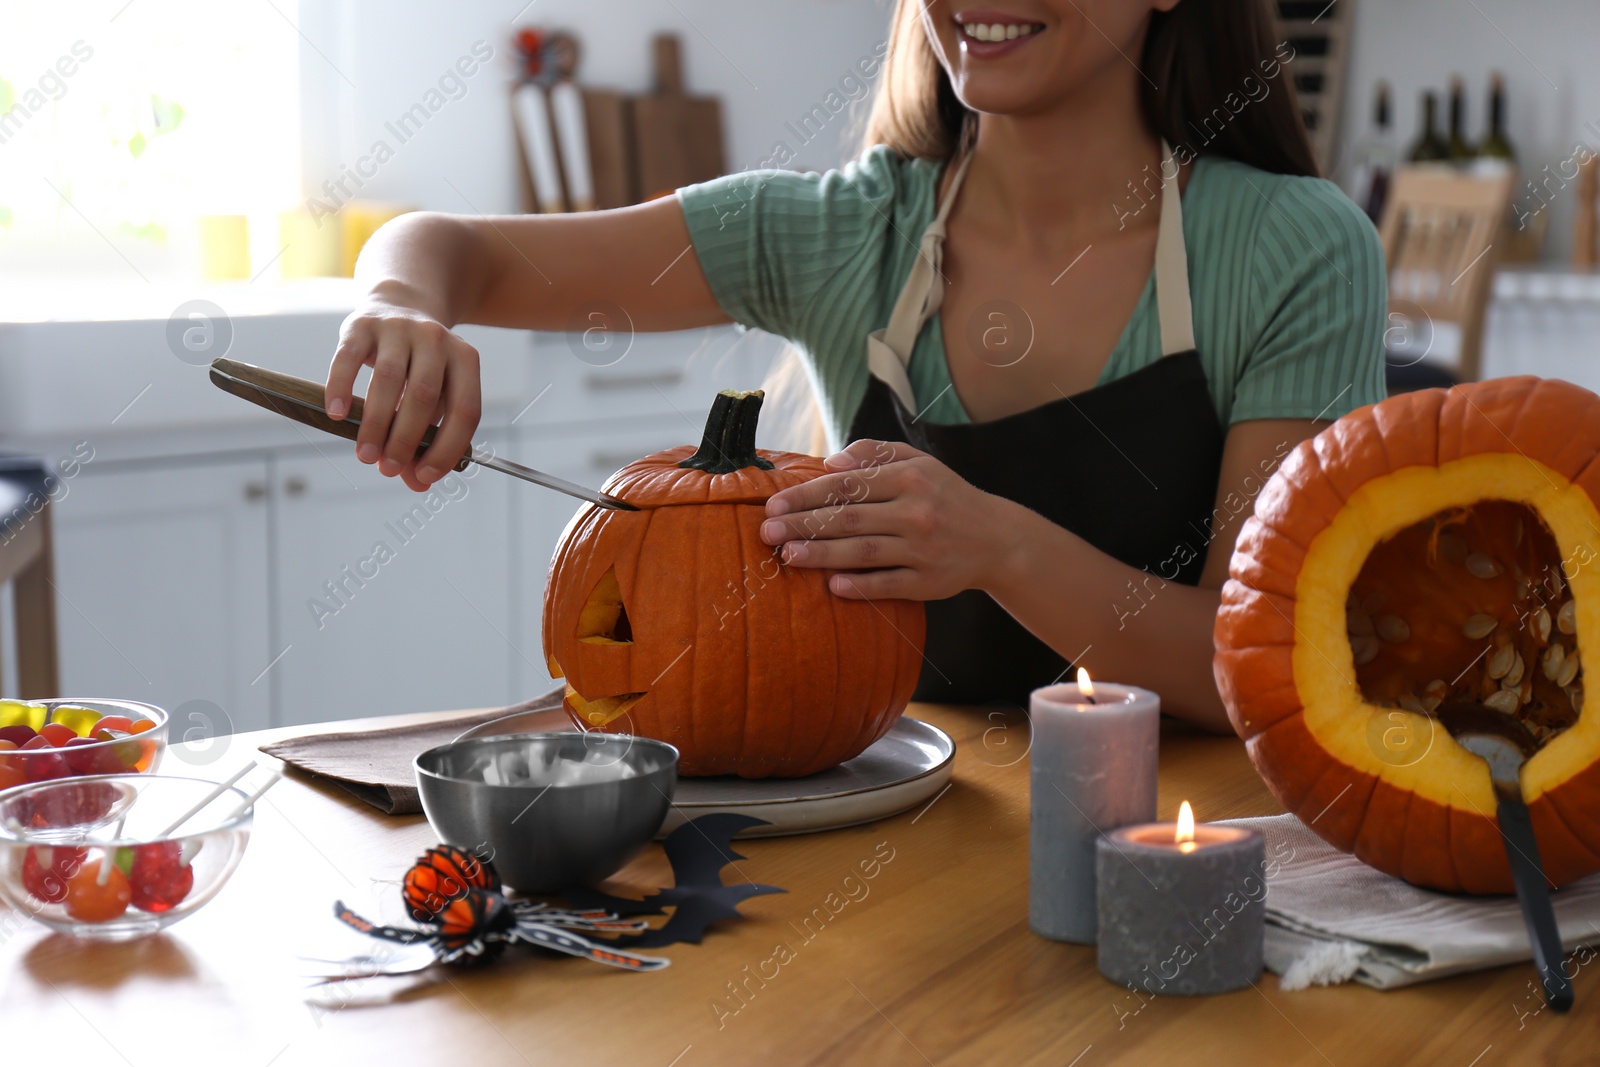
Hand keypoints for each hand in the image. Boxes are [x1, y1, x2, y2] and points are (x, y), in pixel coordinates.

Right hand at [327, 300, 481, 491]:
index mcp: (465, 360)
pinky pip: (349, 358)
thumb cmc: (420, 365)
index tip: (425, 476)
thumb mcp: (435, 396)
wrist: (399, 306)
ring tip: (366, 455)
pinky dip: (341, 388)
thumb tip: (416, 483)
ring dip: (377, 423)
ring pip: (389, 380)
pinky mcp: (362, 324)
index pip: (465, 411)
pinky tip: (336, 416)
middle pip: (425, 396)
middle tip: (388, 469)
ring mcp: (400, 328)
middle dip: (406, 439)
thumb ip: (427, 438)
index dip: (447, 448)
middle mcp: (436, 339)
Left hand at [759, 440, 1021, 600]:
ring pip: (865, 552)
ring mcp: (924, 550)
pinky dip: (861, 586)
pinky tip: (832, 586)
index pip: (849, 485)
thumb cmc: (946, 496)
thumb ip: (874, 454)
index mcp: (910, 478)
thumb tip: (831, 462)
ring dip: (823, 555)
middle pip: (850, 519)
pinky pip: (890, 585)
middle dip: (804, 524)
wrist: (997, 539)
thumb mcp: (919, 462)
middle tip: (767, 531)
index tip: (775, 503)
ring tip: (787, 556)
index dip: (808, 494)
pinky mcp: (930, 583)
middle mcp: (917, 512)